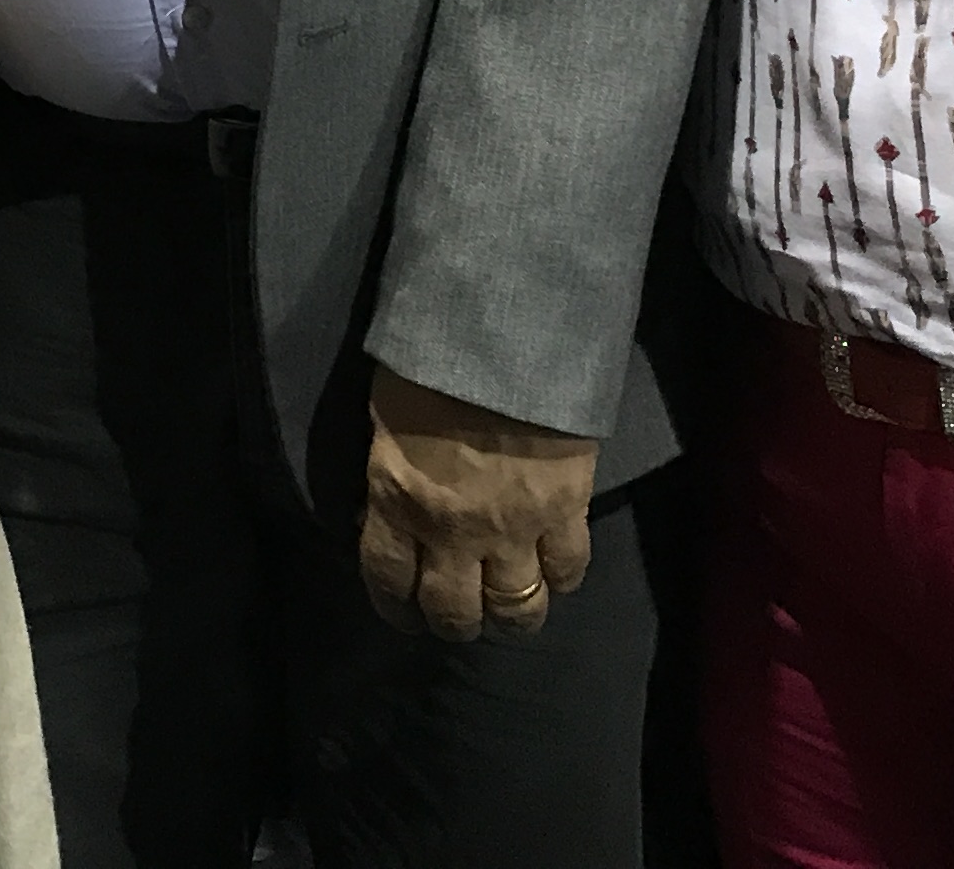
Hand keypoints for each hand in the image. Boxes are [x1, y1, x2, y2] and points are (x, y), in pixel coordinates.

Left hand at [359, 366, 596, 642]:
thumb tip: (386, 513)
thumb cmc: (431, 357)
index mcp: (396, 498)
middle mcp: (450, 529)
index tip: (404, 612)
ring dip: (511, 617)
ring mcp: (512, 527)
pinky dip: (562, 578)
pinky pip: (568, 569)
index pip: (388, 581)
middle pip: (453, 612)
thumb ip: (389, 474)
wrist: (504, 330)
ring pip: (515, 608)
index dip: (396, 608)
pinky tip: (554, 571)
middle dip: (454, 623)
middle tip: (461, 615)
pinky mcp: (566, 511)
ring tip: (510, 608)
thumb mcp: (386, 416)